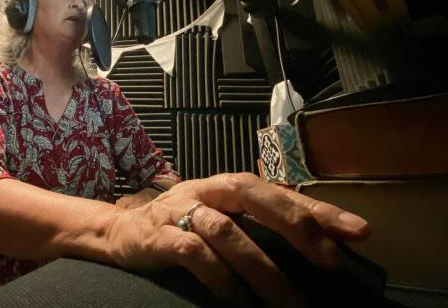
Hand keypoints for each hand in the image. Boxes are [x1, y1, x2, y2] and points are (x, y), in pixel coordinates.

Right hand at [105, 173, 369, 306]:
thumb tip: (316, 243)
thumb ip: (258, 222)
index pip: (280, 191)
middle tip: (329, 260)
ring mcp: (183, 212)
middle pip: (254, 196)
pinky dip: (221, 280)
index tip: (359, 231)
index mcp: (228, 185)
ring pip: (228, 233)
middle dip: (295, 223)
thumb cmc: (182, 224)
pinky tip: (239, 302)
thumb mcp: (221, 214)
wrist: (121, 231)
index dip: (319, 209)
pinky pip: (195, 256)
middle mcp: (208, 191)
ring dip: (263, 269)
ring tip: (289, 303)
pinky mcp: (161, 237)